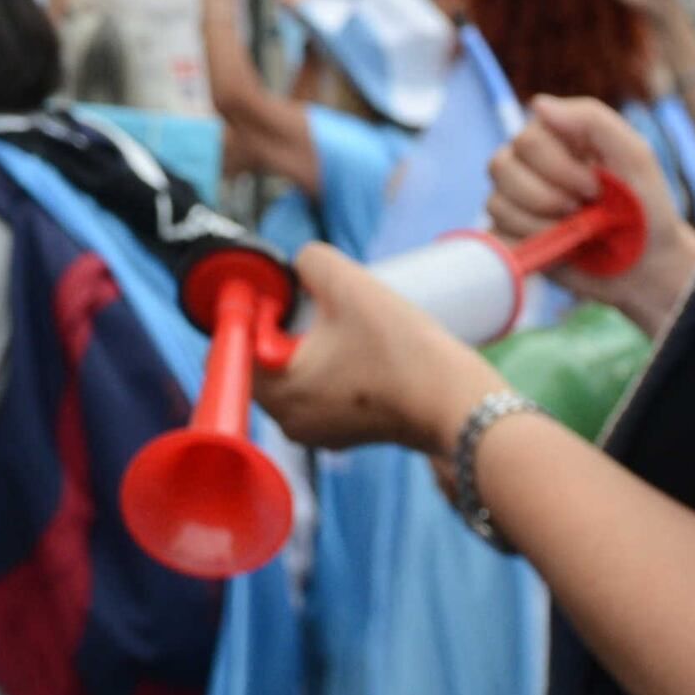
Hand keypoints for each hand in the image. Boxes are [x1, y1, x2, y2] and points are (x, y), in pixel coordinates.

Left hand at [251, 246, 490, 458]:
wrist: (459, 403)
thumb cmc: (402, 349)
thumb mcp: (349, 283)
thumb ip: (310, 260)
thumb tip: (300, 264)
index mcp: (276, 389)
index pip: (235, 342)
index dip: (254, 306)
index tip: (281, 287)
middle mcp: (288, 420)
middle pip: (263, 358)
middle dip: (283, 324)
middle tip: (316, 298)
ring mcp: (318, 432)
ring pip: (294, 374)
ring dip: (309, 343)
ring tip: (344, 320)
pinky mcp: (345, 433)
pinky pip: (320, 391)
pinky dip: (330, 366)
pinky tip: (359, 345)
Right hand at [490, 95, 694, 331]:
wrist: (648, 264)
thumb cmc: (646, 207)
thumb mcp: (634, 155)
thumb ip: (592, 120)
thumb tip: (537, 102)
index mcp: (556, 136)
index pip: (527, 140)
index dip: (558, 168)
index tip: (596, 187)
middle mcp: (529, 163)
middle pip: (501, 166)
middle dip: (546, 196)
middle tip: (581, 209)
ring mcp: (517, 200)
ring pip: (496, 202)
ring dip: (539, 223)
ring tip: (573, 231)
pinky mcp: (512, 235)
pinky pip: (496, 235)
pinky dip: (528, 244)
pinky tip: (557, 247)